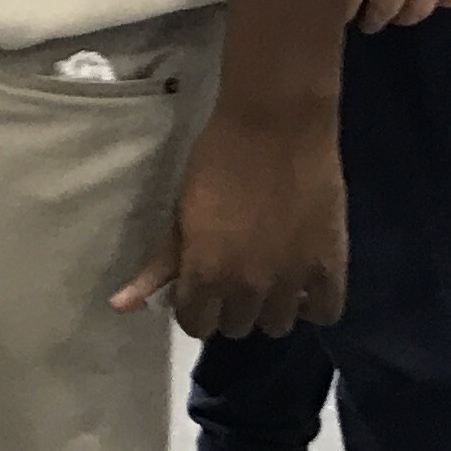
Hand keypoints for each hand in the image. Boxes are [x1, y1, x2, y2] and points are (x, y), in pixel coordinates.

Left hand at [112, 108, 347, 338]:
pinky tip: (303, 281)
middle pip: (235, 327)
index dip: (196, 306)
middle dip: (229, 305)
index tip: (201, 284)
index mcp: (205, 274)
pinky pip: (326, 312)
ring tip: (270, 274)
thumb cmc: (218, 160)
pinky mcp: (330, 265)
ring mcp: (292, 279)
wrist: (276, 123)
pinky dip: (313, 304)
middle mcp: (248, 287)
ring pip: (277, 325)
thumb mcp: (180, 212)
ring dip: (270, 306)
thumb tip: (121, 306)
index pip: (196, 325)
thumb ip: (159, 265)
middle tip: (235, 271)